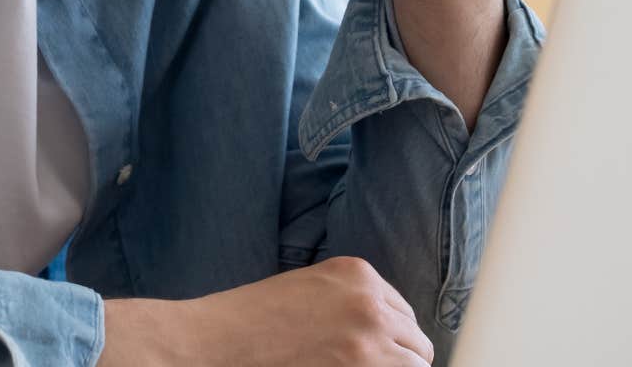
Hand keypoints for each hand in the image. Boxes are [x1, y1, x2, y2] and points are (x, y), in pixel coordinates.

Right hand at [98, 256, 433, 365]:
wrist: (215, 341)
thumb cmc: (250, 321)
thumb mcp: (308, 290)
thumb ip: (348, 302)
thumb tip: (380, 333)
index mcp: (358, 273)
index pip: (403, 312)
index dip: (391, 339)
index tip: (376, 355)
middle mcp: (371, 300)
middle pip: (415, 341)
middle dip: (398, 360)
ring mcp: (370, 337)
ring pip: (416, 364)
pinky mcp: (363, 366)